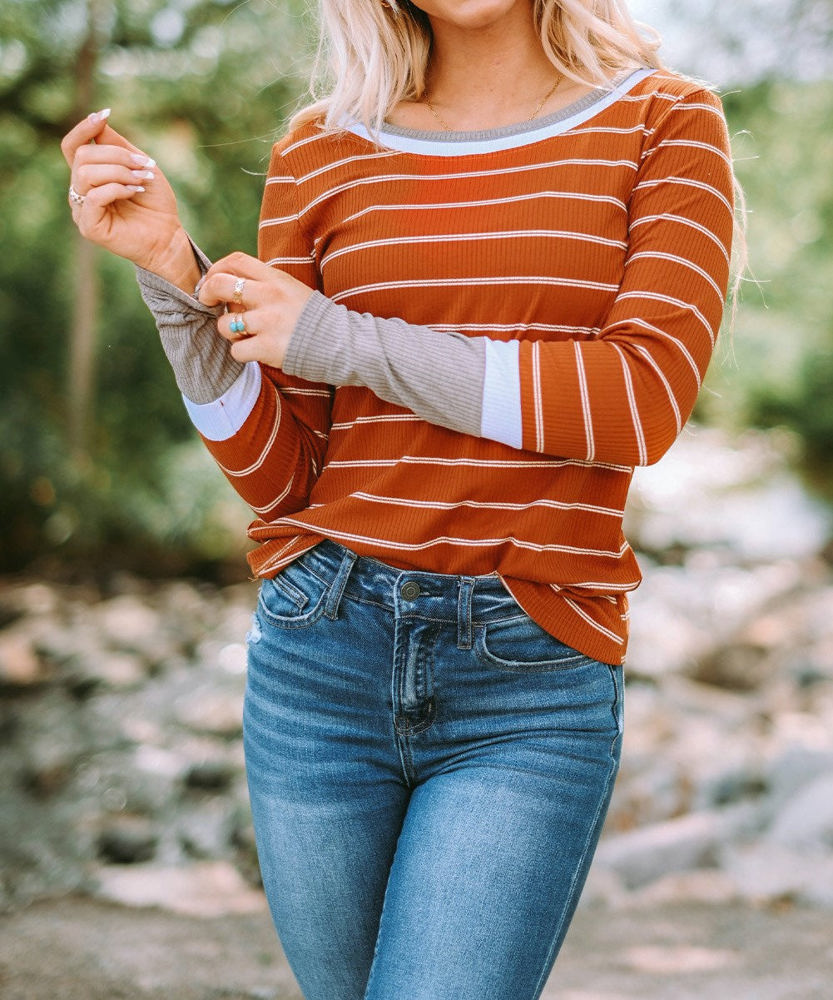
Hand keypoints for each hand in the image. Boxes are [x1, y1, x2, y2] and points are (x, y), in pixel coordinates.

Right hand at [61, 109, 196, 289]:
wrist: (168, 235)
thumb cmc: (154, 202)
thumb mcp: (139, 165)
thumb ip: (117, 145)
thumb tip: (99, 119)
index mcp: (89, 175)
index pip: (73, 146)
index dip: (83, 128)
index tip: (104, 114)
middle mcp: (80, 191)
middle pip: (82, 156)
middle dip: (116, 155)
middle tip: (143, 166)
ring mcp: (82, 209)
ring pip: (86, 174)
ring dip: (119, 172)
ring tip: (140, 181)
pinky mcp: (89, 226)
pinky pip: (93, 196)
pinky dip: (117, 188)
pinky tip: (134, 192)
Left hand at [198, 252, 314, 366]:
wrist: (343, 344)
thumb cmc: (315, 319)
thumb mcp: (293, 290)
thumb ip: (265, 284)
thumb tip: (231, 286)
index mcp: (276, 279)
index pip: (236, 261)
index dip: (217, 269)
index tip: (213, 280)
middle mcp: (269, 296)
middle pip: (220, 285)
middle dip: (207, 293)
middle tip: (208, 302)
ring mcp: (267, 322)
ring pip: (224, 324)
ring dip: (229, 331)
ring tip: (246, 334)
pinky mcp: (268, 348)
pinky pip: (236, 351)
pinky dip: (242, 353)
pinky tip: (256, 351)